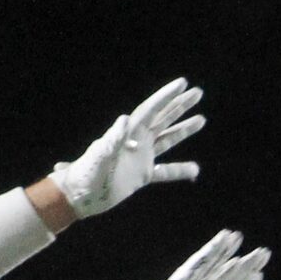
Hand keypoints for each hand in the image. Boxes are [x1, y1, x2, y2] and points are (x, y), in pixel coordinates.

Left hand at [51, 79, 205, 218]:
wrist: (79, 196)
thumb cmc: (85, 174)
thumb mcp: (99, 155)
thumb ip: (112, 138)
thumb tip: (125, 118)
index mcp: (128, 133)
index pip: (151, 110)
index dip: (167, 96)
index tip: (182, 83)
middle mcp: (137, 141)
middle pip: (163, 118)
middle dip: (180, 105)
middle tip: (198, 92)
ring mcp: (141, 157)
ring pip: (168, 139)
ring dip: (184, 130)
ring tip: (201, 119)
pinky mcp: (142, 175)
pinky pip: (165, 172)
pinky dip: (180, 171)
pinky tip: (195, 170)